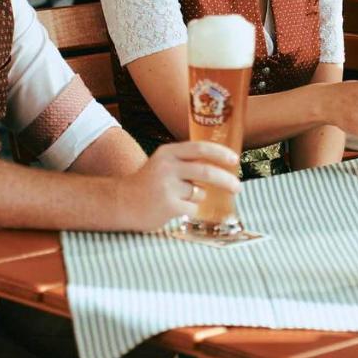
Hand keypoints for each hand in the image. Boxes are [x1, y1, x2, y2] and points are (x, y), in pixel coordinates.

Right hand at [114, 140, 241, 230]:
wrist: (120, 202)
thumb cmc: (147, 183)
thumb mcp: (164, 163)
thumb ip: (187, 161)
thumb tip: (221, 164)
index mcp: (168, 153)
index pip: (200, 148)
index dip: (220, 153)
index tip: (235, 160)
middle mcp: (167, 167)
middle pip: (206, 172)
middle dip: (226, 180)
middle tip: (237, 187)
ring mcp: (166, 187)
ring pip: (199, 192)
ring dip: (197, 197)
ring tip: (180, 198)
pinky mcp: (167, 206)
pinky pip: (192, 208)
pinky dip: (189, 209)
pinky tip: (173, 208)